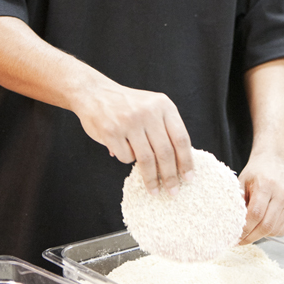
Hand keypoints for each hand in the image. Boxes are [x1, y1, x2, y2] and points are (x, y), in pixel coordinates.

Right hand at [72, 75, 193, 196]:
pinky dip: (127, 160)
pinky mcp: (112, 131)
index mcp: (163, 105)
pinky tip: (124, 152)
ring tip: (154, 190)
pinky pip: (126, 157)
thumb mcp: (152, 107)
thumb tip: (180, 162)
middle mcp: (148, 112)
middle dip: (170, 176)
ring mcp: (129, 121)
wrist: (95, 92)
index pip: (181, 138)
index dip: (186, 161)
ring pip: (146, 159)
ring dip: (151, 179)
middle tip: (173, 191)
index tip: (188, 177)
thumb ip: (165, 128)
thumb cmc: (128, 105)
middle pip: (165, 152)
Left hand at [238, 153, 283, 243]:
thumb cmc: (256, 172)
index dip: (245, 229)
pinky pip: (282, 229)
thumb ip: (238, 202)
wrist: (275, 163)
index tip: (236, 236)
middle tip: (240, 241)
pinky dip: (270, 231)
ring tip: (251, 231)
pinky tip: (263, 224)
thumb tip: (231, 224)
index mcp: (266, 184)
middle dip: (252, 237)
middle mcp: (282, 193)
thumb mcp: (242, 182)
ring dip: (260, 235)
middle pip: (267, 225)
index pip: (256, 213)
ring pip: (275, 229)